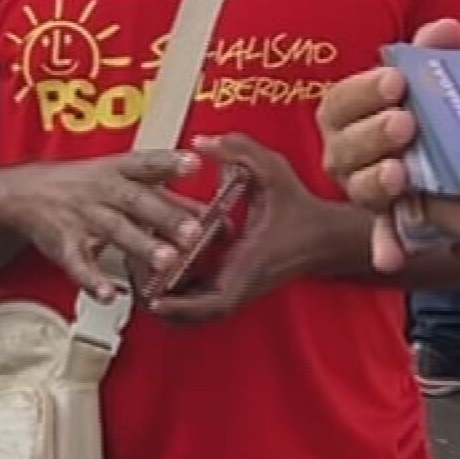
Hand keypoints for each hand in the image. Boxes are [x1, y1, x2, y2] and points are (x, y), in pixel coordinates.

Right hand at [0, 154, 208, 300]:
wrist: (25, 193)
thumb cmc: (84, 185)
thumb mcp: (120, 178)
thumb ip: (164, 195)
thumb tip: (208, 211)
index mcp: (118, 170)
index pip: (147, 163)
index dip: (170, 162)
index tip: (194, 164)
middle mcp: (102, 191)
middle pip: (137, 200)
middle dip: (165, 216)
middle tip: (193, 232)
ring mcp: (83, 217)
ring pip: (114, 231)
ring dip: (141, 247)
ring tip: (166, 263)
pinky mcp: (64, 244)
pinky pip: (78, 264)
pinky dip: (92, 280)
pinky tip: (108, 294)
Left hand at [148, 135, 365, 323]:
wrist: (324, 236)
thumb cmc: (299, 208)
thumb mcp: (273, 170)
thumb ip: (239, 150)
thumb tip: (202, 142)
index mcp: (247, 265)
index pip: (213, 303)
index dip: (180, 306)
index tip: (154, 298)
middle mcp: (239, 285)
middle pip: (193, 316)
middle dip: (162, 303)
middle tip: (135, 280)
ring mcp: (235, 290)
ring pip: (193, 313)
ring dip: (167, 302)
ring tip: (140, 275)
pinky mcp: (232, 288)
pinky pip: (199, 301)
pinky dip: (178, 294)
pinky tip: (162, 269)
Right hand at [318, 19, 459, 273]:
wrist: (442, 146)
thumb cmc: (423, 104)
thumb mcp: (427, 74)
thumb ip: (432, 50)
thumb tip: (445, 29)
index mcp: (346, 113)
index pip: (340, 101)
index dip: (363, 91)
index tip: (396, 81)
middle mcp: (344, 153)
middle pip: (345, 147)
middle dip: (373, 134)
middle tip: (406, 123)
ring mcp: (363, 188)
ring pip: (359, 189)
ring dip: (377, 182)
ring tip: (401, 173)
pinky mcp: (387, 219)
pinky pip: (383, 235)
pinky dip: (387, 246)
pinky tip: (394, 259)